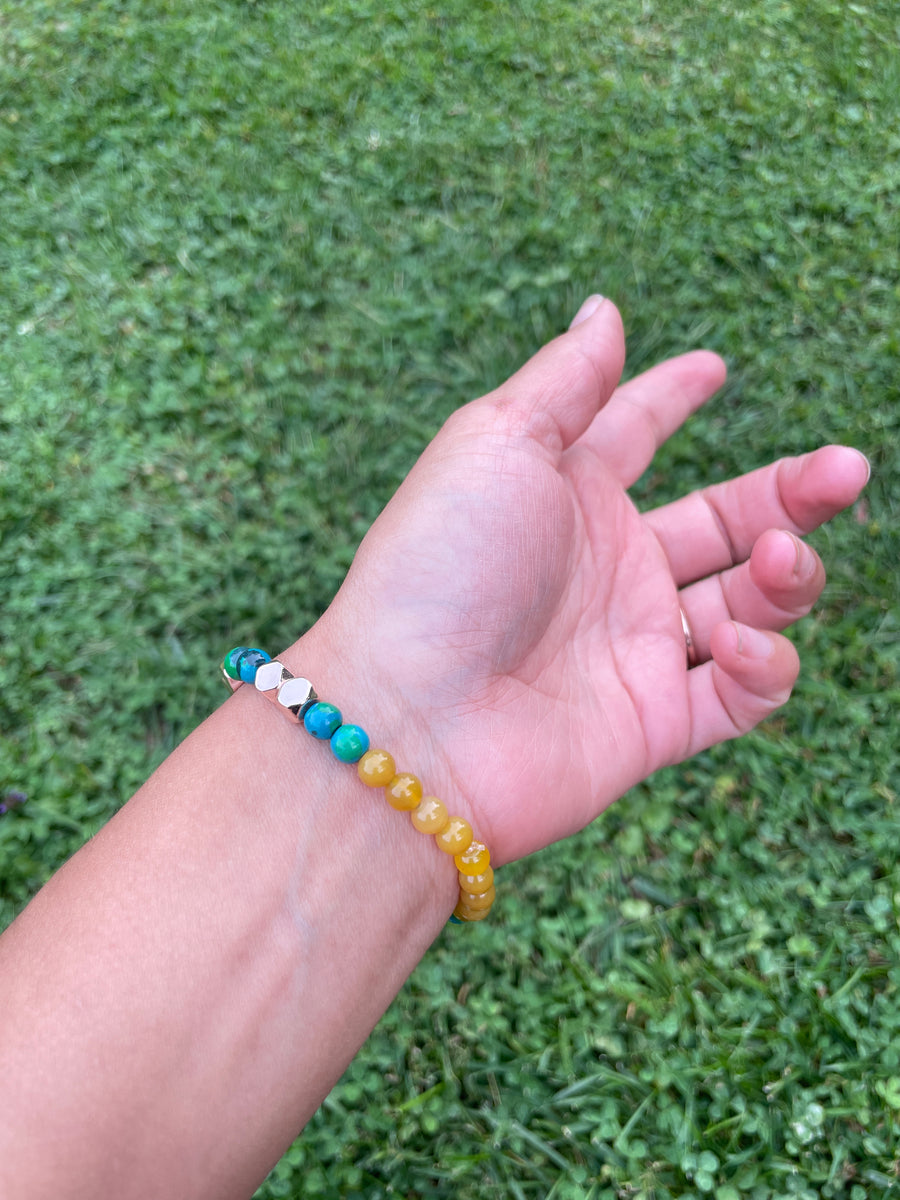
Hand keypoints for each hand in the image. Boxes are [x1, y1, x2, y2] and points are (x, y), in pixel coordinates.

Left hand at [318, 298, 868, 864]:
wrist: (413, 719)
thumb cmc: (440, 568)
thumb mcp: (496, 444)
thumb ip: (565, 381)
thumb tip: (605, 309)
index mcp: (563, 497)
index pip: (630, 435)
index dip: (670, 398)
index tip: (712, 367)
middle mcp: (604, 570)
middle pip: (721, 522)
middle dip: (789, 493)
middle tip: (845, 468)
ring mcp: (630, 647)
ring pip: (747, 604)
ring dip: (785, 574)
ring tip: (776, 557)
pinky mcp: (651, 723)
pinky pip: (739, 694)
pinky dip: (762, 666)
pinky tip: (733, 642)